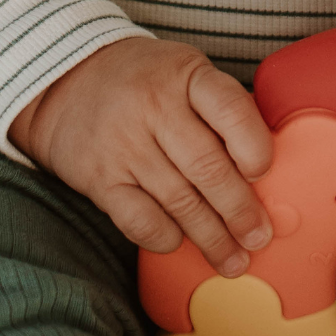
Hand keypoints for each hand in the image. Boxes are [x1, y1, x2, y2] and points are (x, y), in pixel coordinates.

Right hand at [9, 37, 272, 275]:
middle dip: (240, 212)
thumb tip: (273, 171)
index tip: (263, 175)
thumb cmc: (144, 84)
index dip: (254, 148)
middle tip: (259, 238)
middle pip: (208, 169)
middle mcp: (154, 107)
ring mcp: (123, 144)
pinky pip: (140, 220)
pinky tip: (180, 244)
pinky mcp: (98, 177)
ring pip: (179, 201)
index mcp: (187, 76)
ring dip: (212, 239)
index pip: (231, 112)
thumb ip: (223, 110)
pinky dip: (165, 237)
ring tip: (233, 261)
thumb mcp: (186, 74)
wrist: (63, 81)